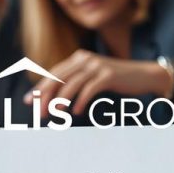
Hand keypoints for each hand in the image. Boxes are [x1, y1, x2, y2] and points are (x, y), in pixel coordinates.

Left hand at [23, 50, 172, 115]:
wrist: (144, 75)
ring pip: (72, 84)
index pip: (54, 74)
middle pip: (59, 78)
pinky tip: (77, 111)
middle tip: (39, 112)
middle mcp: (85, 59)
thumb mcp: (93, 77)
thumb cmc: (116, 79)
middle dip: (46, 96)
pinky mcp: (108, 74)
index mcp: (79, 59)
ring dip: (61, 100)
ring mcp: (97, 65)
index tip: (29, 101)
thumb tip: (54, 97)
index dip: (41, 87)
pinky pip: (90, 89)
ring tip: (55, 114)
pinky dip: (82, 101)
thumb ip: (76, 81)